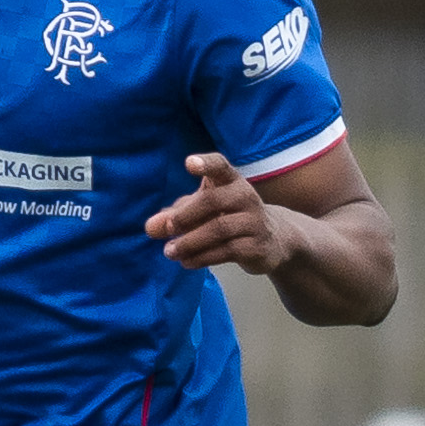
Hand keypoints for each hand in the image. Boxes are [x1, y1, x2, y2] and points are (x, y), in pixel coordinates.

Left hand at [145, 153, 288, 274]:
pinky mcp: (257, 246)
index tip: (189, 163)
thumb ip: (176, 215)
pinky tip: (187, 262)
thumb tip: (150, 227)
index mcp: (231, 181)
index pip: (220, 166)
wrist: (274, 241)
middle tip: (167, 228)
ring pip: (219, 229)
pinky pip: (227, 251)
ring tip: (169, 251)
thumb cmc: (230, 217)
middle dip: (186, 215)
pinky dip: (203, 257)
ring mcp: (254, 222)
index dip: (206, 163)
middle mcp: (245, 196)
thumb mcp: (203, 211)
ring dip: (190, 242)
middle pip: (213, 200)